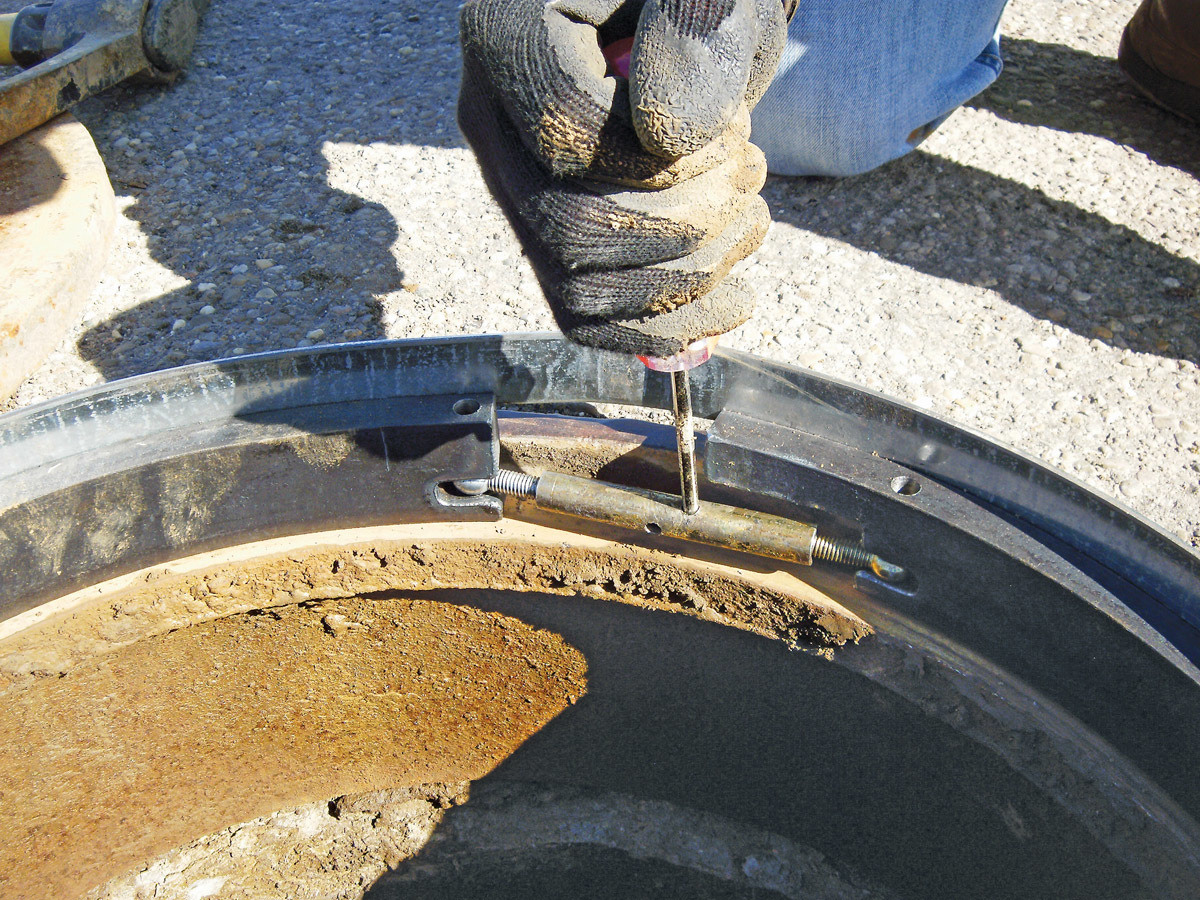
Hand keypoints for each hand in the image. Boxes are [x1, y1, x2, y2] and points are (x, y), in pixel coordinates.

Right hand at [458, 0, 787, 356]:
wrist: (684, 28)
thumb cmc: (695, 1)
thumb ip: (694, 36)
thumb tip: (670, 135)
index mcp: (504, 37)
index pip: (563, 129)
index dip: (660, 157)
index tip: (728, 131)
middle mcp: (490, 123)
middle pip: (568, 227)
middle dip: (688, 226)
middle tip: (751, 175)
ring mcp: (515, 192)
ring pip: (579, 287)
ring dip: (690, 276)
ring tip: (752, 221)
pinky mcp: (548, 241)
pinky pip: (585, 318)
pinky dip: (666, 326)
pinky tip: (735, 301)